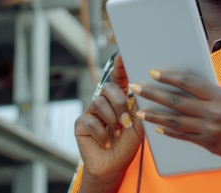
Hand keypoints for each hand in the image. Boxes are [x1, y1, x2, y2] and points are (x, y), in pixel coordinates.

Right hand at [74, 55, 143, 179]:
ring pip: (99, 103)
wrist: (114, 166)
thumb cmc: (127, 144)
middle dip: (119, 104)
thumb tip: (139, 88)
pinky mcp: (81, 124)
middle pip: (109, 88)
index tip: (122, 54)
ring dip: (112, 120)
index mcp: (119, 98)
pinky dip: (102, 134)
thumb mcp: (138, 124)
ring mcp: (91, 111)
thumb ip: (137, 106)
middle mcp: (104, 101)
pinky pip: (90, 121)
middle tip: (126, 122)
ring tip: (118, 134)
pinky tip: (106, 142)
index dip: (120, 65)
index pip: (119, 77)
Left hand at [130, 70, 220, 167]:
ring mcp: (209, 129)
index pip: (188, 82)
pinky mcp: (208, 144)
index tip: (153, 72)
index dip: (168, 76)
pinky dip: (168, 131)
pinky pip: (183, 136)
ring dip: (154, 114)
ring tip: (139, 110)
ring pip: (174, 120)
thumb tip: (188, 87)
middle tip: (136, 89)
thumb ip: (211, 95)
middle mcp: (213, 111)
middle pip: (176, 100)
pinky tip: (156, 127)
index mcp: (220, 95)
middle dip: (153, 93)